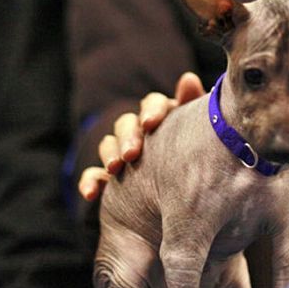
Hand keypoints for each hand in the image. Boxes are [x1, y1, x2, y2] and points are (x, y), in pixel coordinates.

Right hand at [78, 72, 205, 200]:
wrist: (187, 208)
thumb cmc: (199, 165)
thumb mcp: (199, 137)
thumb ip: (193, 109)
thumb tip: (188, 78)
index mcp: (165, 119)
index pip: (153, 104)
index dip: (151, 110)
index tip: (150, 124)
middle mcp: (141, 132)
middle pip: (127, 123)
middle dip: (128, 135)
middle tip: (132, 153)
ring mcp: (123, 155)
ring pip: (109, 144)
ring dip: (110, 153)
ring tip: (115, 168)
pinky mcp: (108, 179)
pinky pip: (92, 175)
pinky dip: (89, 181)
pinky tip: (90, 194)